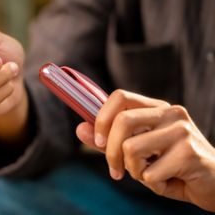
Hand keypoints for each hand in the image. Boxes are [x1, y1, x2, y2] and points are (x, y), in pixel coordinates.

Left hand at [76, 90, 214, 210]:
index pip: (119, 96)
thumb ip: (108, 141)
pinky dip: (153, 184)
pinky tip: (169, 181)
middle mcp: (170, 112)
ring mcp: (181, 130)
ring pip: (132, 148)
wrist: (213, 184)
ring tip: (151, 175)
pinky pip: (150, 172)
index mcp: (155, 108)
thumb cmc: (170, 166)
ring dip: (134, 171)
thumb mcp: (136, 153)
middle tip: (115, 172)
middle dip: (111, 152)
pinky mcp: (189, 151)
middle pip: (122, 122)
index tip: (99, 142)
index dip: (102, 119)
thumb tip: (80, 128)